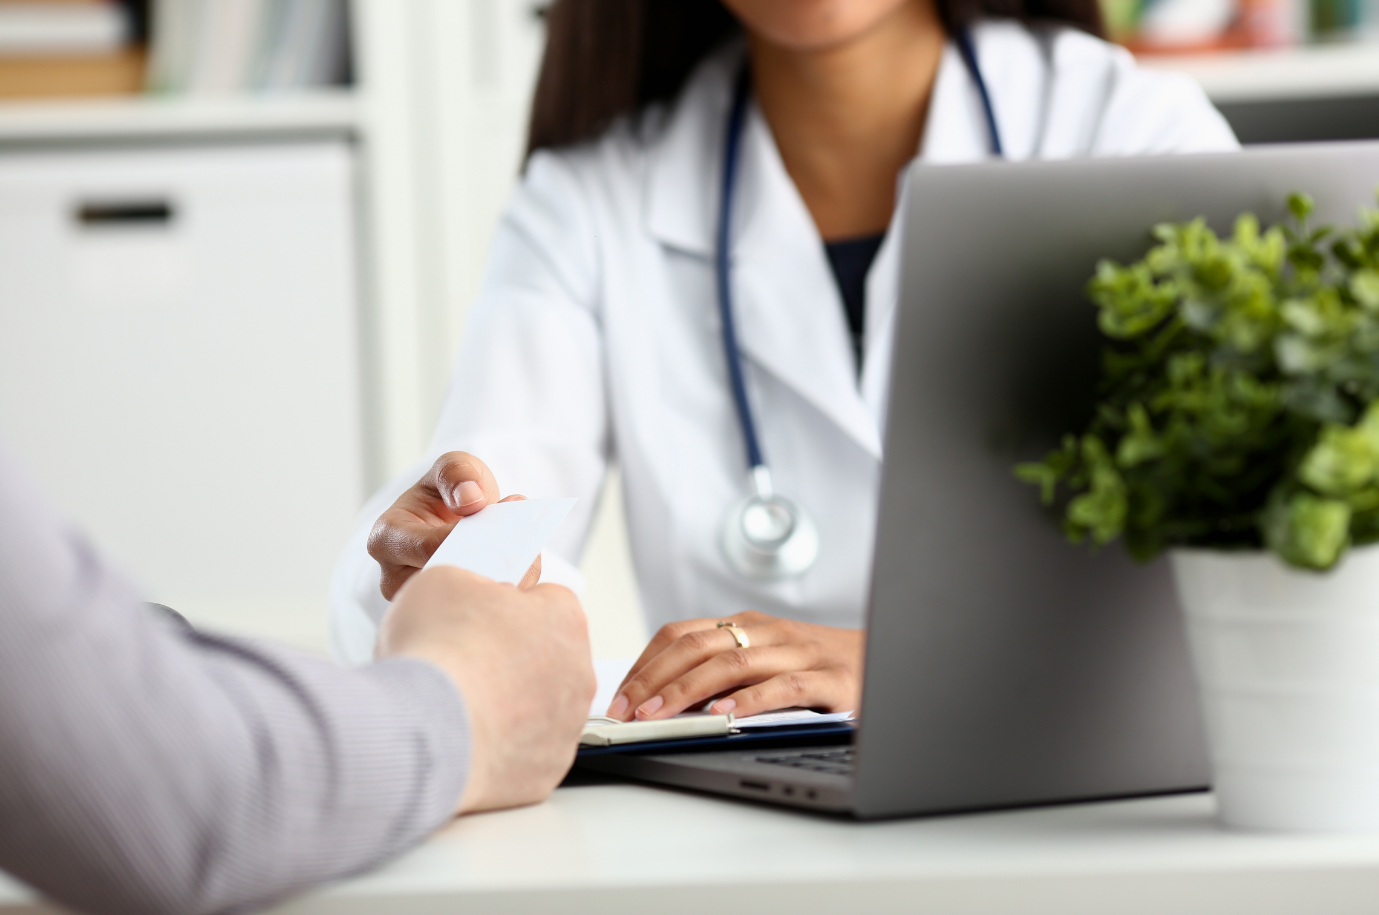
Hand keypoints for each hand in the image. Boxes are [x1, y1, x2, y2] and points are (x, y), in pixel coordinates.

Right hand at [367, 452, 540, 600]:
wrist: (458, 520)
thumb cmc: (449, 494)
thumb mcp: (452, 468)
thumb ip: (457, 472)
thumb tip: (471, 499)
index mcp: (388, 538)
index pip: (426, 548)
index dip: (465, 540)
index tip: (496, 530)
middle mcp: (396, 578)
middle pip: (445, 583)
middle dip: (486, 566)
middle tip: (521, 551)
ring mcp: (422, 604)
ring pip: (465, 605)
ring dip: (502, 582)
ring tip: (528, 560)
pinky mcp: (450, 617)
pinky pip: (481, 614)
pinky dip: (509, 594)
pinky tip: (528, 573)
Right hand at [376, 565, 594, 813]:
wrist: (423, 730)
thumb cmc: (438, 654)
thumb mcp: (444, 580)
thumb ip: (471, 582)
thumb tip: (471, 592)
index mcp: (563, 619)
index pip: (546, 602)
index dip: (506, 608)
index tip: (480, 618)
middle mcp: (578, 673)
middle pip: (546, 657)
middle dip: (512, 659)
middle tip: (466, 663)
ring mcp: (565, 726)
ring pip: (539, 708)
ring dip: (509, 706)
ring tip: (461, 704)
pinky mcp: (545, 770)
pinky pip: (525, 753)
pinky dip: (500, 748)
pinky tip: (466, 738)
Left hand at [604, 611, 863, 721]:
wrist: (891, 659)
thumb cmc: (818, 667)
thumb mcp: (764, 659)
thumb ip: (721, 671)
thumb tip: (658, 701)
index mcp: (745, 624)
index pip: (680, 634)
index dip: (645, 665)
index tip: (619, 698)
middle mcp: (767, 632)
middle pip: (697, 646)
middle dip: (655, 679)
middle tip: (627, 711)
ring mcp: (799, 652)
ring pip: (732, 662)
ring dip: (688, 690)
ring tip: (659, 715)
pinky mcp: (830, 679)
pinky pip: (784, 686)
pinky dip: (750, 699)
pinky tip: (725, 715)